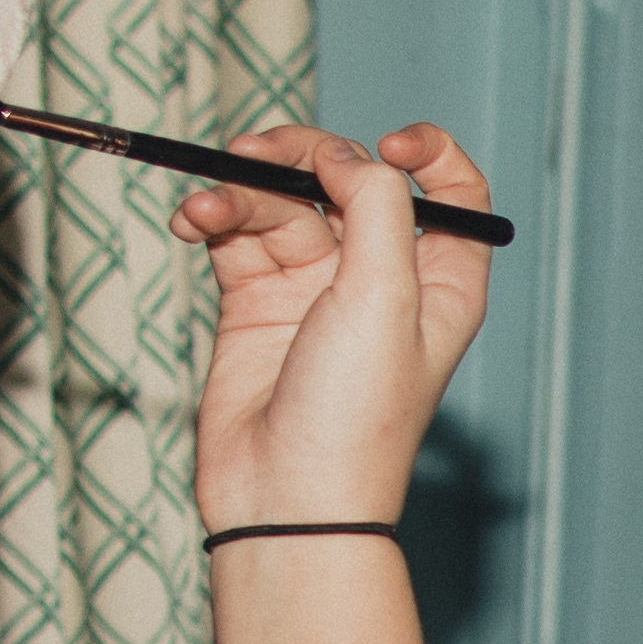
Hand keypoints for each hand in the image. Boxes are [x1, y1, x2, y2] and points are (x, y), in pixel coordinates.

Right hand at [180, 120, 498, 533]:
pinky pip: (234, 235)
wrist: (284, 498)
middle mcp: (382, 280)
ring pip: (281, 203)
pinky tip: (191, 221)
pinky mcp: (256, 305)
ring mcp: (316, 290)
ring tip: (207, 204)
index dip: (427, 154)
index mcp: (440, 280)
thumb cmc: (355, 414)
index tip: (389, 146)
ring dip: (241, 189)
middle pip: (347, 180)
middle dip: (303, 156)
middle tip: (261, 155)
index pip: (451, 191)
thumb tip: (345, 155)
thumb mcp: (386, 295)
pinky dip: (212, 217)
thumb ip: (376, 206)